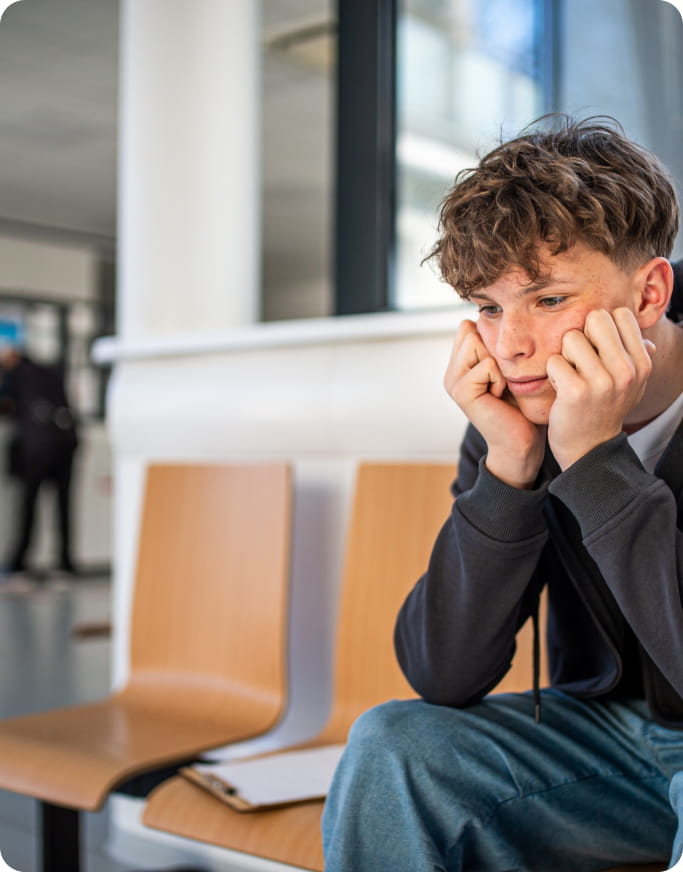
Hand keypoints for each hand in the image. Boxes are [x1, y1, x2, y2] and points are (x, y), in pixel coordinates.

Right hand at [445, 321, 546, 488]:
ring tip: (500, 387)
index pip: (469, 325)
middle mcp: (452, 370)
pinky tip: (499, 396)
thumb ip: (495, 344)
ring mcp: (452, 381)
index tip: (501, 369)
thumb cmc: (522, 404)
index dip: (492, 339)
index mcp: (460, 363)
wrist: (521, 440)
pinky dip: (500, 378)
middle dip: (494, 350)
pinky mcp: (460, 391)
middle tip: (501, 380)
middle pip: (471, 330)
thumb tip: (493, 314)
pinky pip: (486, 364)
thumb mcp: (508, 366)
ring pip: (476, 342)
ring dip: (498, 364)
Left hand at [546, 307, 653, 469]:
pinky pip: (554, 360)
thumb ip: (637, 358)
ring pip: (571, 337)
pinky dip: (552, 373)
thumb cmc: (605, 409)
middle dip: (582, 335)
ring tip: (571, 376)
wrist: (589, 448)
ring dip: (564, 356)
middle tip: (580, 360)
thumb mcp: (631, 385)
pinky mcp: (576, 392)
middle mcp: (626, 370)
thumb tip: (645, 339)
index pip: (619, 314)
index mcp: (641, 363)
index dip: (600, 328)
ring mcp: (602, 382)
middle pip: (595, 318)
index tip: (597, 350)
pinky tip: (561, 389)